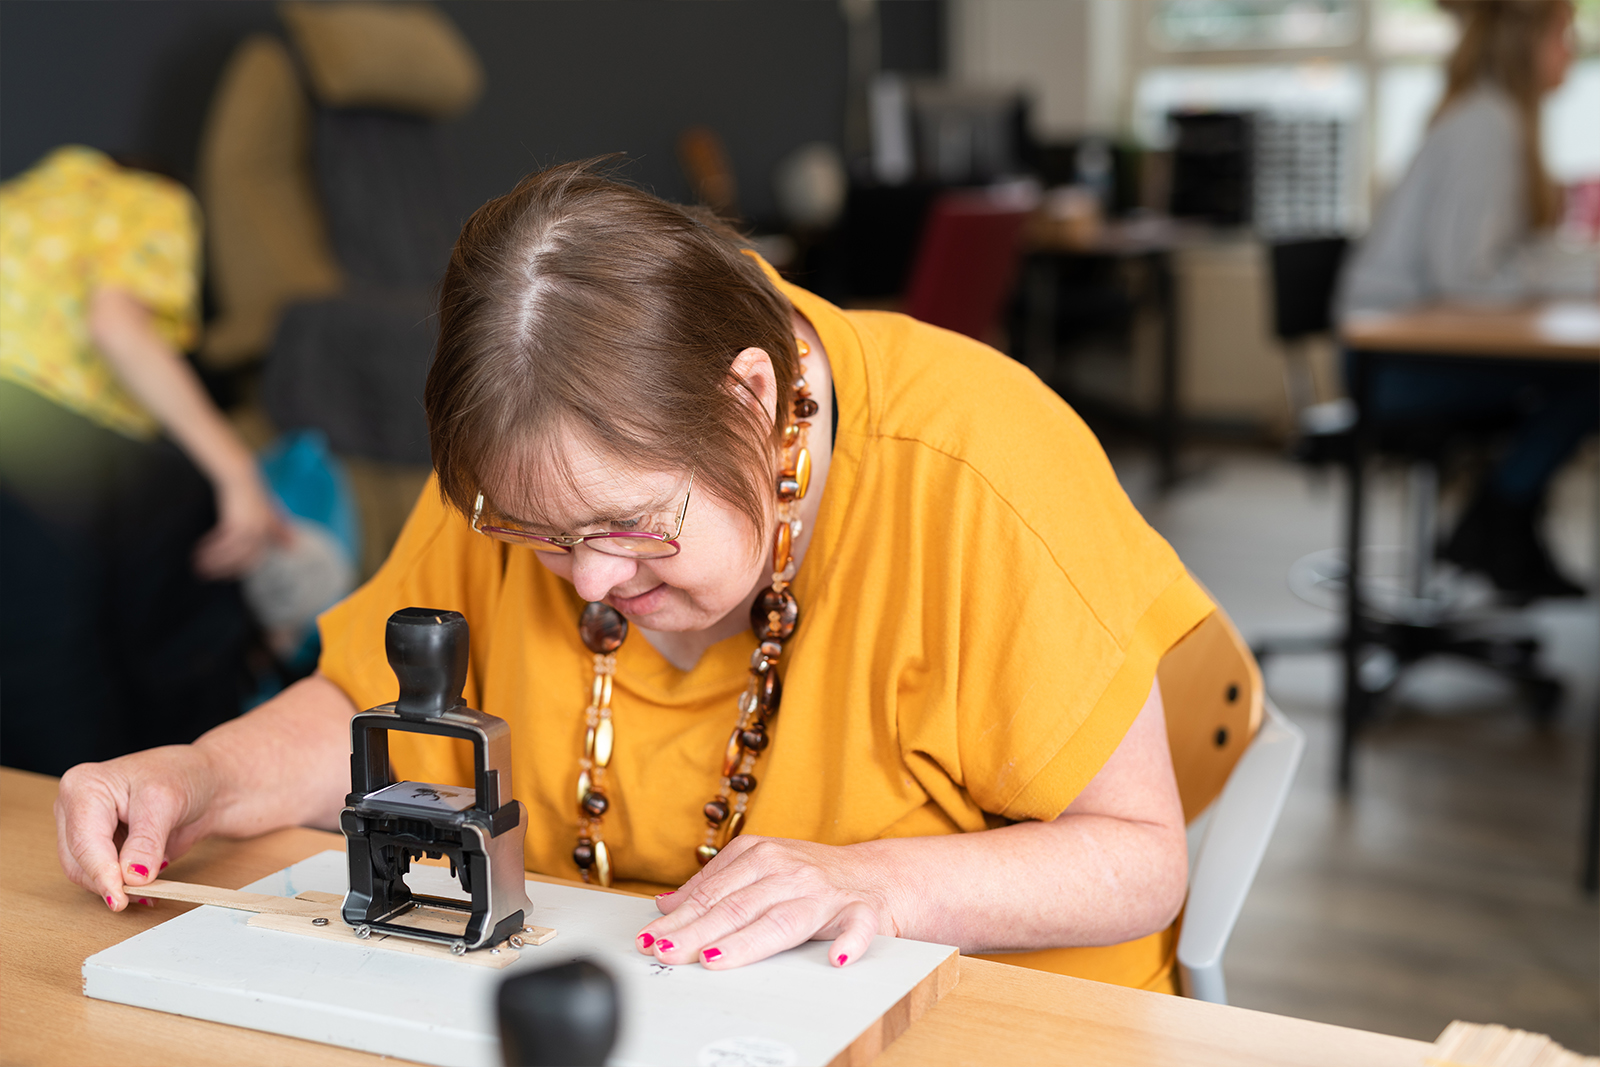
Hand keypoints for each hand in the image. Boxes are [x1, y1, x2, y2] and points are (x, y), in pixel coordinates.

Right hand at [54, 746, 219, 910]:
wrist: (202, 781)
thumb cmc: (182, 775)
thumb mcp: (166, 802)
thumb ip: (147, 841)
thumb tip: (132, 876)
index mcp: (83, 788)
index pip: (85, 842)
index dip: (102, 874)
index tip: (119, 898)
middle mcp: (75, 809)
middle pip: (79, 863)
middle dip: (111, 883)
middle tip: (146, 895)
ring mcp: (85, 830)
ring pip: (88, 875)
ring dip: (118, 887)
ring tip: (153, 889)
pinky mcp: (100, 848)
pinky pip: (103, 877)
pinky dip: (124, 886)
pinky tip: (148, 887)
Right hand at [194, 474, 287, 578]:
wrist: (239, 476)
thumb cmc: (254, 496)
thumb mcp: (269, 514)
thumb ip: (278, 530)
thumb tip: (294, 546)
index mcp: (267, 533)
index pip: (253, 560)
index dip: (236, 569)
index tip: (222, 577)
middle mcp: (260, 532)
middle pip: (240, 559)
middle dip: (222, 568)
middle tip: (204, 574)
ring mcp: (248, 527)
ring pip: (230, 552)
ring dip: (213, 560)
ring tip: (197, 564)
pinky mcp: (234, 521)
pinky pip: (221, 540)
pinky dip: (209, 548)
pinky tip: (198, 551)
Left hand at [635, 835, 896, 969]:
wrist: (875, 874)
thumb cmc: (810, 875)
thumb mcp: (758, 867)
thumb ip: (714, 884)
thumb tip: (667, 903)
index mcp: (761, 855)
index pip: (712, 892)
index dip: (680, 916)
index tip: (651, 937)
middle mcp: (790, 871)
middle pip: (737, 907)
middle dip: (697, 931)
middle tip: (666, 951)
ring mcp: (824, 893)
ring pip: (781, 919)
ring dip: (747, 942)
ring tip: (715, 958)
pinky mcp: (861, 911)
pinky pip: (856, 927)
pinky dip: (848, 942)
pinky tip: (836, 958)